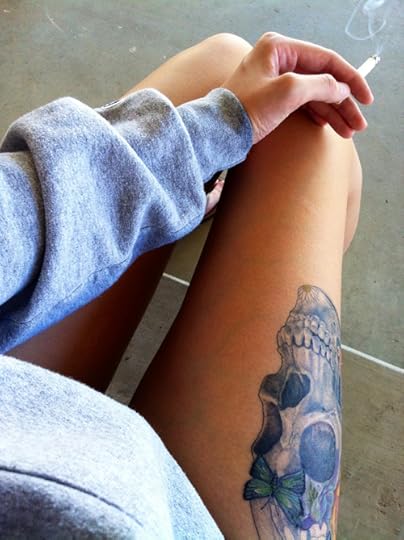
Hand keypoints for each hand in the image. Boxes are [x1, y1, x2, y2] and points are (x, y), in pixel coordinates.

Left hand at [222, 33, 373, 143]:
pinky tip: (329, 127)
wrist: (217, 134)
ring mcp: (274, 80)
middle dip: (342, 103)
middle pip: (321, 79)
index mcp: (279, 49)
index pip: (325, 60)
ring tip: (348, 132)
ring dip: (333, 113)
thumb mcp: (287, 92)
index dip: (350, 79)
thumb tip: (340, 88)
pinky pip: (301, 104)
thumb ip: (319, 85)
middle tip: (358, 124)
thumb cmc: (245, 110)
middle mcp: (278, 60)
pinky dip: (317, 115)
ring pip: (313, 94)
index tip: (366, 100)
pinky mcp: (270, 99)